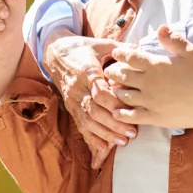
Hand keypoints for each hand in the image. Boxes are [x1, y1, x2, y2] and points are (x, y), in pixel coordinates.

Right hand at [44, 34, 137, 168]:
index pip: (100, 91)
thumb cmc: (82, 49)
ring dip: (105, 133)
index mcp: (86, 71)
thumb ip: (117, 48)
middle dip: (114, 123)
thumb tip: (136, 49)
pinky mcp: (70, 107)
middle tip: (132, 133)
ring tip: (123, 141)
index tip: (131, 111)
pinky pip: (80, 125)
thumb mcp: (98, 44)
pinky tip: (104, 148)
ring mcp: (72, 100)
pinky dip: (92, 137)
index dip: (115, 103)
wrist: (55, 54)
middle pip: (95, 110)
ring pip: (88, 120)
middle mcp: (77, 88)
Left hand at [105, 25, 192, 141]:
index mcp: (156, 65)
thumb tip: (160, 28)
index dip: (120, 53)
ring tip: (113, 87)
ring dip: (116, 90)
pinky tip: (116, 111)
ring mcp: (149, 101)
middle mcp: (148, 83)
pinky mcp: (152, 117)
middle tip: (109, 70)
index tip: (116, 52)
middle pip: (121, 75)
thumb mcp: (192, 52)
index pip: (130, 57)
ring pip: (123, 95)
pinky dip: (120, 113)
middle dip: (112, 71)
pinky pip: (130, 116)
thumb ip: (173, 40)